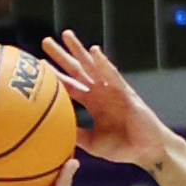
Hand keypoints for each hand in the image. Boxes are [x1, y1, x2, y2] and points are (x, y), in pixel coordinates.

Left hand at [39, 30, 173, 172]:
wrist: (146, 150)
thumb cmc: (122, 148)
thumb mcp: (92, 143)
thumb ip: (75, 134)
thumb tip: (53, 130)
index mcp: (93, 102)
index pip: (70, 86)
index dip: (56, 76)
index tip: (40, 65)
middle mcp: (101, 91)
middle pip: (77, 69)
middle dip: (62, 55)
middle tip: (46, 41)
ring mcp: (112, 89)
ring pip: (92, 65)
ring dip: (79, 50)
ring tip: (65, 35)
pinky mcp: (125, 91)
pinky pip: (112, 74)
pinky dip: (103, 63)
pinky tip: (94, 51)